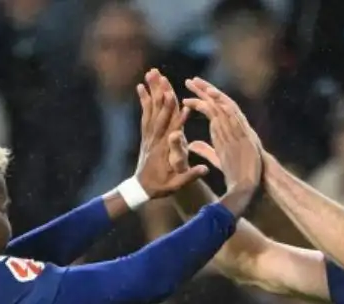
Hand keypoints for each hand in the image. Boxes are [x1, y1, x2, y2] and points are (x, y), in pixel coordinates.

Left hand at [133, 69, 207, 200]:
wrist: (140, 190)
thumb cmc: (160, 188)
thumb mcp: (176, 185)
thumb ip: (190, 176)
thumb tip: (204, 169)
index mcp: (166, 149)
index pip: (172, 127)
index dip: (175, 112)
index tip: (176, 97)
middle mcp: (156, 139)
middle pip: (159, 112)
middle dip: (160, 93)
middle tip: (160, 75)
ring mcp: (149, 136)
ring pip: (151, 109)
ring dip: (151, 90)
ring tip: (151, 73)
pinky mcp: (146, 135)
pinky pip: (144, 114)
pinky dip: (143, 100)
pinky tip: (141, 87)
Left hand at [183, 77, 262, 216]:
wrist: (250, 182)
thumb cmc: (237, 171)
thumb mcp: (217, 157)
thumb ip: (205, 149)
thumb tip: (191, 144)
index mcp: (226, 129)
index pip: (213, 108)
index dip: (201, 98)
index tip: (188, 90)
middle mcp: (233, 126)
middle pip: (218, 103)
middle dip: (205, 91)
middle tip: (191, 80)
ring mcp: (239, 130)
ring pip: (227, 108)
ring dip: (216, 96)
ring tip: (203, 86)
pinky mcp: (244, 138)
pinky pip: (236, 121)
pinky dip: (228, 110)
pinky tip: (220, 101)